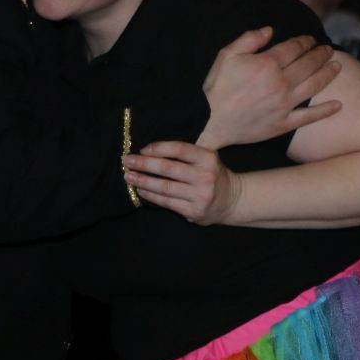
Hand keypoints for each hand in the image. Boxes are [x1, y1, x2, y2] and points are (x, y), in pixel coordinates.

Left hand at [125, 141, 240, 224]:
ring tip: (129, 177)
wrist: (232, 200)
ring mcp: (200, 195)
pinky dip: (151, 196)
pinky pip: (167, 202)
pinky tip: (141, 190)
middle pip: (168, 168)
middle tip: (127, 161)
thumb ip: (184, 154)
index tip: (142, 150)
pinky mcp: (194, 211)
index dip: (158, 148)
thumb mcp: (206, 158)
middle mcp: (205, 176)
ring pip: (165, 187)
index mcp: (208, 158)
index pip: (179, 149)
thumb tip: (149, 152)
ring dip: (143, 181)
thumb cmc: (212, 174)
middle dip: (144, 164)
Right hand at [199, 28, 342, 147]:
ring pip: (314, 85)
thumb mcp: (227, 55)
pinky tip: (338, 105)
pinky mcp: (283, 123)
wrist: (209, 122)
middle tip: (328, 49)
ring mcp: (285, 104)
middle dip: (320, 54)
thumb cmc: (216, 87)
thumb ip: (249, 39)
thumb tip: (270, 30)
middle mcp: (281, 82)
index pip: (295, 48)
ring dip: (328, 74)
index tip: (311, 39)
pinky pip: (309, 117)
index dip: (305, 41)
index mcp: (268, 63)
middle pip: (309, 64)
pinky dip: (325, 110)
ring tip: (337, 66)